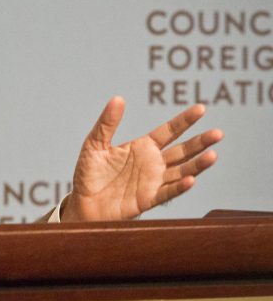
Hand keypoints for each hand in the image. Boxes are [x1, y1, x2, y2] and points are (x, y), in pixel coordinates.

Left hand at [62, 97, 222, 221]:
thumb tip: (118, 98)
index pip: (169, 131)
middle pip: (182, 151)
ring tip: (212, 155)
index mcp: (142, 147)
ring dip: (197, 165)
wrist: (82, 202)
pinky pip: (166, 193)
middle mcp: (152, 164)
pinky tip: (190, 180)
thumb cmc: (89, 173)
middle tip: (218, 133)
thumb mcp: (94, 144)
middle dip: (200, 142)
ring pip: (181, 171)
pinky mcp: (147, 200)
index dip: (184, 120)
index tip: (201, 108)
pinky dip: (179, 187)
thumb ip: (107, 123)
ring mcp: (152, 182)